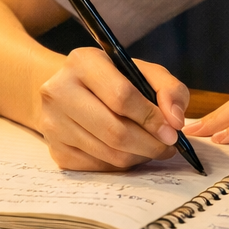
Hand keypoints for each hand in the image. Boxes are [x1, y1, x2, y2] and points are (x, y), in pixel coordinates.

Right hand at [34, 47, 189, 170]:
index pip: (122, 96)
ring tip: (153, 148)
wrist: (67, 89)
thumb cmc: (111, 79)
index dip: (151, 117)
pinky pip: (98, 167)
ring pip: (108, 153)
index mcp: (83, 62)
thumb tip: (175, 120)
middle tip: (169, 147)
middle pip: (114, 131)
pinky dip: (121, 163)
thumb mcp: (141, 71)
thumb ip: (168, 88)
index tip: (172, 130)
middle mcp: (59, 91)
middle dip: (150, 144)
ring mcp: (53, 123)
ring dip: (139, 156)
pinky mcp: (55, 150)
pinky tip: (130, 151)